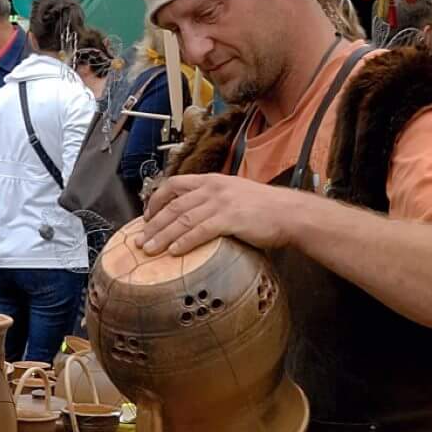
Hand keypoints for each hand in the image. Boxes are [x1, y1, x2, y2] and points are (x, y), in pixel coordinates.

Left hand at [138, 173, 306, 257]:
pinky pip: (200, 231)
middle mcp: (213, 188)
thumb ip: (212, 201)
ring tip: (149, 249)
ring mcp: (221, 202)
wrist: (291, 213)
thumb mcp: (234, 195)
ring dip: (162, 236)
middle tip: (140, 240)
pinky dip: (184, 241)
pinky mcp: (230, 218)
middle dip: (153, 224)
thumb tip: (191, 219)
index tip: (146, 217)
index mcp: (212, 180)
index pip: (174, 184)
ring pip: (182, 219)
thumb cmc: (265, 209)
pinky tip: (174, 251)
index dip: (156, 200)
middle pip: (173, 205)